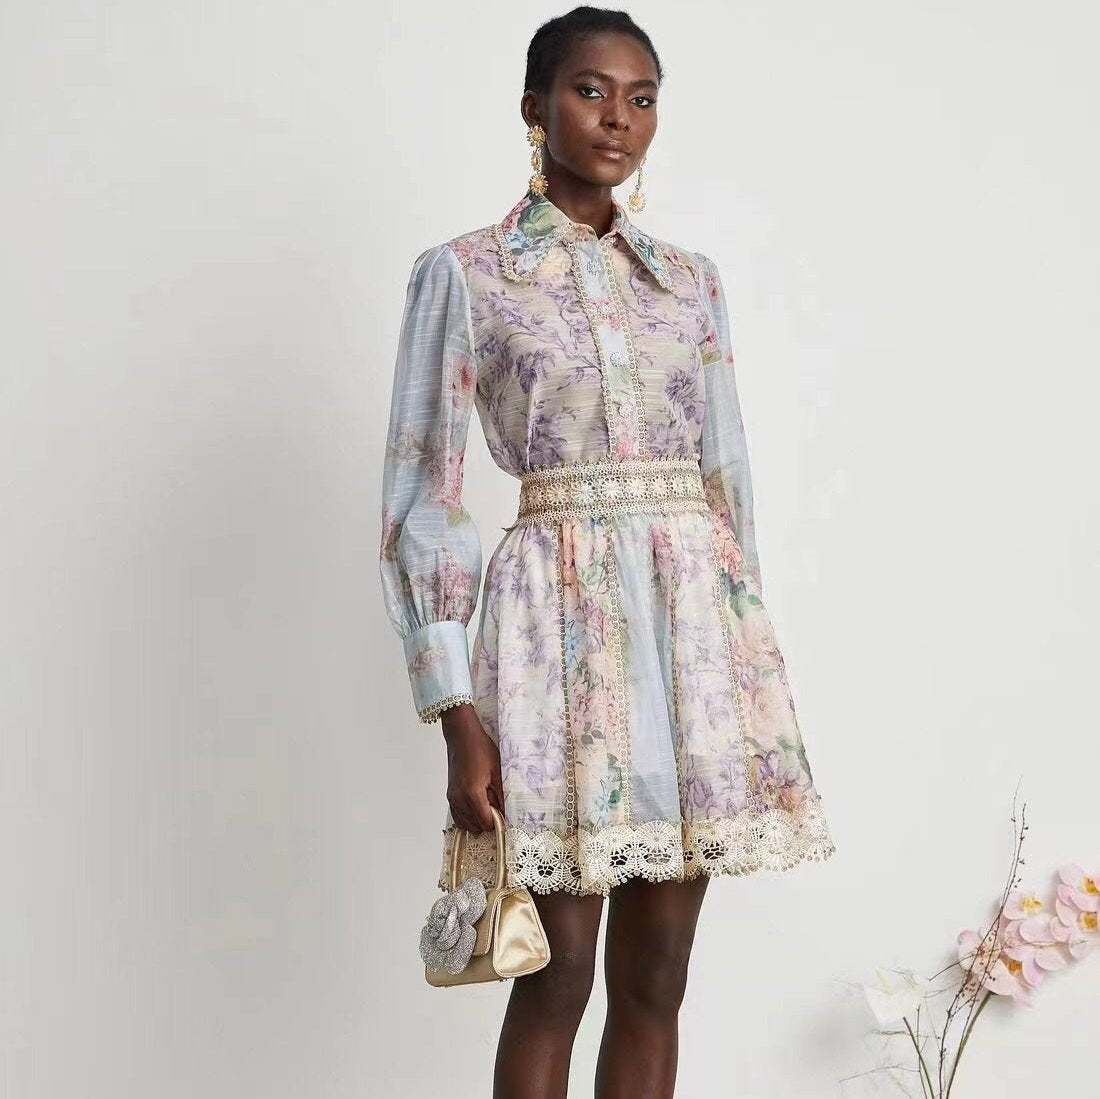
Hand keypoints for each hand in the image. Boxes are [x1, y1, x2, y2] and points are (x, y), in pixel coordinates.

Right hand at [441, 703, 503, 833]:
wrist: (461, 736)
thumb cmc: (479, 748)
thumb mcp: (497, 770)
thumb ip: (502, 794)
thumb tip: (507, 810)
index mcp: (472, 793)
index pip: (486, 822)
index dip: (498, 822)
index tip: (506, 816)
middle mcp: (459, 799)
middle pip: (475, 827)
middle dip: (488, 822)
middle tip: (498, 808)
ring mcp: (453, 798)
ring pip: (466, 824)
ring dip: (478, 821)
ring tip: (489, 805)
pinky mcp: (450, 795)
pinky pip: (458, 816)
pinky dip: (468, 818)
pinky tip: (478, 807)